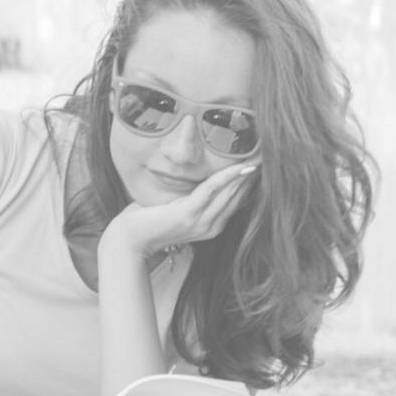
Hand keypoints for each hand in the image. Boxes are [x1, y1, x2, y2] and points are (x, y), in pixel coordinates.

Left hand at [103, 160, 259, 261]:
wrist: (128, 241)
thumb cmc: (147, 221)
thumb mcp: (175, 208)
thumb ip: (191, 198)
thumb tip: (197, 179)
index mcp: (211, 225)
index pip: (237, 200)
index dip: (249, 181)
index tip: (260, 162)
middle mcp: (212, 226)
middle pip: (238, 196)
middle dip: (252, 175)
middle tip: (267, 154)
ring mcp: (201, 223)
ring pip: (230, 192)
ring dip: (245, 173)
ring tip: (259, 156)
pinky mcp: (189, 215)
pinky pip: (213, 190)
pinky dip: (227, 177)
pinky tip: (240, 166)